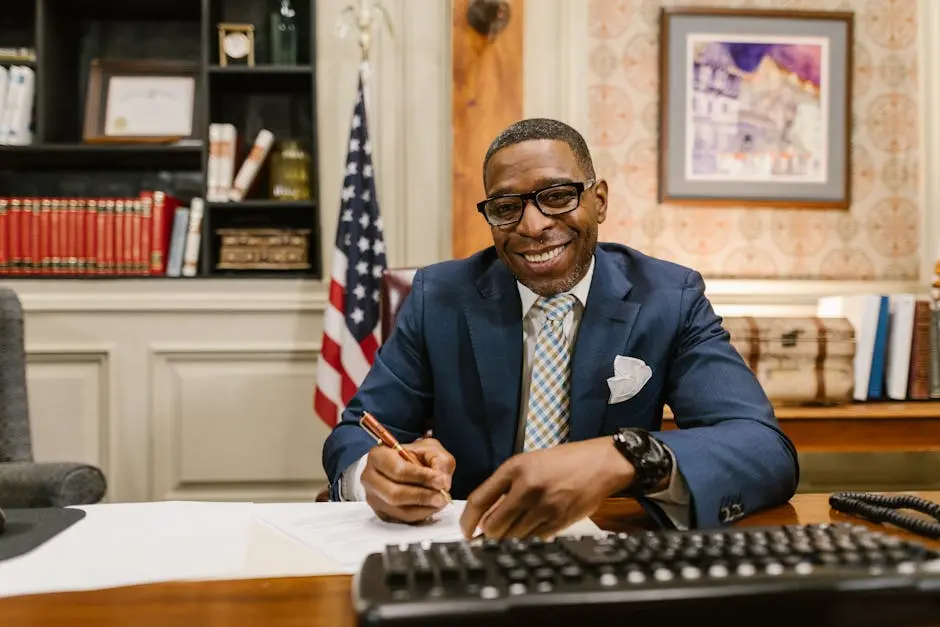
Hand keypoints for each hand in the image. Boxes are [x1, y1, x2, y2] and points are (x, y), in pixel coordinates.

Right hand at [361, 438, 455, 523]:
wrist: (404, 465)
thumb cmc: (415, 455)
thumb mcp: (430, 449)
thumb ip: (439, 462)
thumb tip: (442, 482)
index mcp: (378, 455)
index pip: (398, 470)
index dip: (421, 477)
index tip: (441, 480)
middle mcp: (370, 478)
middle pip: (395, 494)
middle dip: (422, 496)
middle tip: (442, 495)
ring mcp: (373, 497)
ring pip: (399, 510)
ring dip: (424, 507)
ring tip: (440, 501)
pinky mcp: (381, 512)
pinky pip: (402, 519)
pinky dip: (420, 515)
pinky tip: (431, 506)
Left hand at [459, 438, 633, 538]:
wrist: (599, 463)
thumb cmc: (563, 461)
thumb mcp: (528, 463)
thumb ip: (505, 486)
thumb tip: (484, 514)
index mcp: (514, 469)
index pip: (479, 500)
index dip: (467, 521)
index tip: (465, 531)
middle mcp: (527, 487)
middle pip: (494, 525)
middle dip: (489, 533)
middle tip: (490, 533)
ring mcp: (544, 506)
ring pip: (513, 535)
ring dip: (510, 535)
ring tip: (518, 524)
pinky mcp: (559, 520)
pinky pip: (534, 538)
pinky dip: (530, 536)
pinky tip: (536, 523)